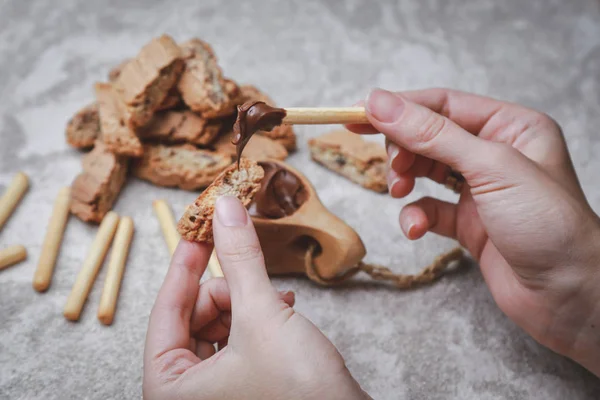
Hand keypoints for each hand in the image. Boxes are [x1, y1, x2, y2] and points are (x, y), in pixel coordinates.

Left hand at [143, 196, 369, 399]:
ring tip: (276, 300)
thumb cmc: (299, 392)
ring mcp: (214, 392)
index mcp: (169, 389)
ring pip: (217, 324)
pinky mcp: (240, 387)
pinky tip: (282, 309)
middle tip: (249, 273)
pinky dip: (256, 318)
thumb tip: (225, 210)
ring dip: (246, 303)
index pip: (164, 311)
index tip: (198, 232)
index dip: (184, 265)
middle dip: (226, 290)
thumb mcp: (262, 315)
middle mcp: (186, 394)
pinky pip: (236, 338)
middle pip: (192, 316)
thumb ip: (239, 258)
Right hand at [347, 88, 599, 375]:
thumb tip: (381, 103)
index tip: (359, 114)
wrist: (570, 297)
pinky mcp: (469, 224)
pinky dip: (415, 217)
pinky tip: (416, 229)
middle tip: (391, 165)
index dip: (399, 107)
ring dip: (405, 179)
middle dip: (402, 148)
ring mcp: (480, 190)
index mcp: (511, 127)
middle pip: (429, 136)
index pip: (443, 105)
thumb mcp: (490, 167)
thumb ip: (432, 134)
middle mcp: (495, 154)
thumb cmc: (549, 225)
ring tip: (398, 190)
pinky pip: (428, 209)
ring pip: (424, 171)